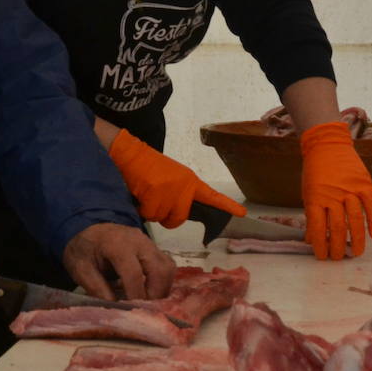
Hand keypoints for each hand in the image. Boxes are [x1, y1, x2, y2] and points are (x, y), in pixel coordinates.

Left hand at [63, 222, 174, 300]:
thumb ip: (96, 288)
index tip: (132, 313)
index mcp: (116, 245)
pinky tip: (151, 292)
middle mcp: (138, 241)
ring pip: (167, 268)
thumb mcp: (81, 269)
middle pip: (159, 270)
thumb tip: (115, 309)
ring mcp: (149, 243)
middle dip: (155, 294)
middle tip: (145, 311)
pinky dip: (163, 281)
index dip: (136, 296)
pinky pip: (167, 265)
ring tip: (148, 303)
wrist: (88, 230)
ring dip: (162, 289)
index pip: (134, 273)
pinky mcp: (154, 247)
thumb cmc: (84, 250)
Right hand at [107, 129, 246, 227]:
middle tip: (156, 203)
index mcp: (190, 181)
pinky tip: (139, 194)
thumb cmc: (148, 167)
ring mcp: (169, 189)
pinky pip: (148, 214)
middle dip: (166, 216)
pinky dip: (141, 209)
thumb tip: (181, 214)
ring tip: (146, 193)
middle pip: (180, 218)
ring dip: (152, 211)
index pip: (212, 195)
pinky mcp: (154, 192)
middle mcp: (184, 186)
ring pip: (162, 217)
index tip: (242, 213)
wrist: (129, 152)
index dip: (227, 206)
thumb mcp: (171, 178)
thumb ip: (181, 194)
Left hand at [300, 121, 371, 260]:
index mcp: (315, 198)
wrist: (327, 145)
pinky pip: (371, 206)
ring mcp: (350, 190)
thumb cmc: (315, 172)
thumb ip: (311, 215)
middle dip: (338, 247)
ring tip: (356, 253)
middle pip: (338, 228)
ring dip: (358, 240)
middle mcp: (333, 195)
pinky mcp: (364, 184)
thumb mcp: (308, 193)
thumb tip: (311, 240)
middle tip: (339, 259)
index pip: (318, 228)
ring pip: (356, 220)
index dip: (320, 246)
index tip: (322, 257)